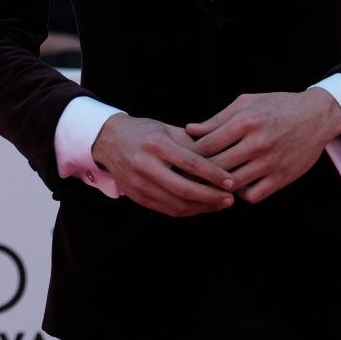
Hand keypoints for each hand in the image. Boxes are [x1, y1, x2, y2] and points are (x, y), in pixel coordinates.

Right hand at [90, 114, 235, 217]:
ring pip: (176, 204)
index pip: (191, 163)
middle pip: (184, 189)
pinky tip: (202, 206)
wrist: (108, 140)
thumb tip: (221, 159)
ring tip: (220, 204)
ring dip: (202, 207)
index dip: (214, 174)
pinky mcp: (136, 196)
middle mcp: (145, 165)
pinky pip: (167, 209)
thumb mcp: (167, 129)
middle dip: (211, 197)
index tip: (232, 181)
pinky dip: (187, 210)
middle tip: (231, 198)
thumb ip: (191, 143)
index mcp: (156, 144)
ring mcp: (139, 183)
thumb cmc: (144, 132)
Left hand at [187, 90, 340, 204]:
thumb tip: (190, 130)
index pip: (207, 145)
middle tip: (188, 175)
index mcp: (245, 121)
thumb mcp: (246, 103)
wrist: (317, 116)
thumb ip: (217, 119)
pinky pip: (254, 195)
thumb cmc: (277, 106)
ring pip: (233, 184)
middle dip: (199, 172)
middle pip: (217, 166)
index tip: (182, 158)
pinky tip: (237, 185)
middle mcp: (258, 143)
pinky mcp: (283, 178)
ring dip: (219, 185)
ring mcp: (271, 162)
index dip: (190, 154)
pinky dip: (241, 194)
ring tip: (210, 182)